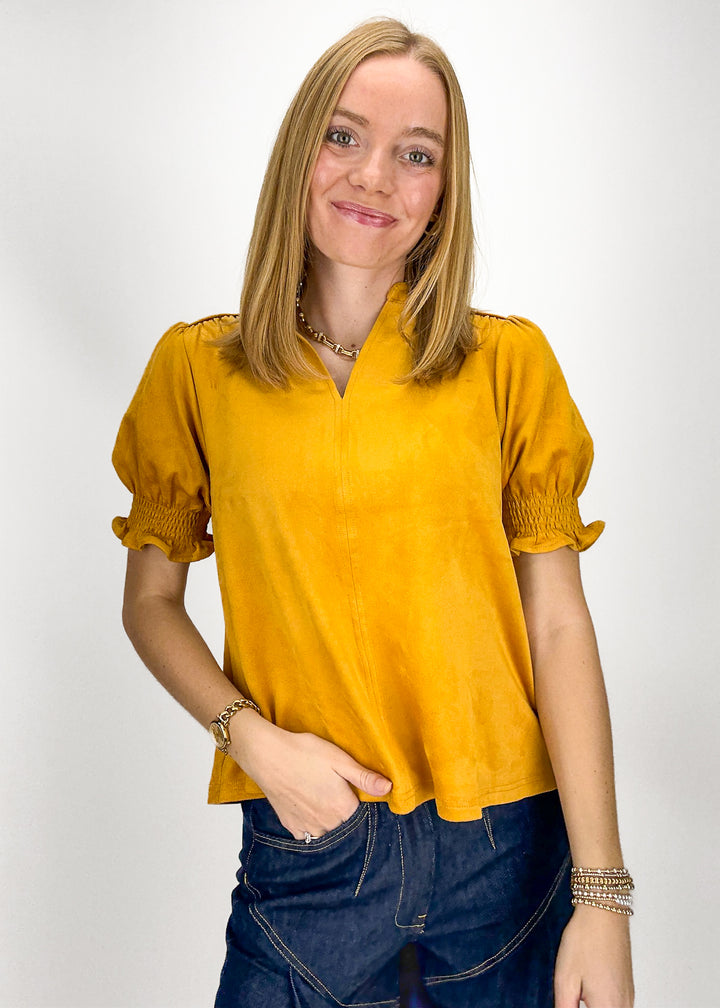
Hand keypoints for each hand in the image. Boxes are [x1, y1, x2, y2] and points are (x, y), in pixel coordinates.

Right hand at [230, 714, 391, 839]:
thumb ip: (364, 777)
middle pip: (345, 823)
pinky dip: (311, 825)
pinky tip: (307, 807)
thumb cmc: (304, 752)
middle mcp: (327, 824)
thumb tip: (390, 788)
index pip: (361, 813)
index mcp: (343, 808)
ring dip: (328, 820)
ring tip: (319, 795)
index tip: (351, 787)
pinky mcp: (290, 826)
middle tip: (332, 786)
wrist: (266, 756)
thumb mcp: (339, 759)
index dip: (358, 799)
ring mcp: (307, 827)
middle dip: (343, 810)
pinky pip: (307, 834)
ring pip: (327, 830)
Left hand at [554, 904, 633, 1006]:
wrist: (604, 911)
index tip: (569, 1002)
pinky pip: (617, 1005)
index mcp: (608, 1007)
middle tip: (572, 995)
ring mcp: (629, 996)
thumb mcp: (565, 979)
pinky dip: (602, 1002)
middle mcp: (624, 1005)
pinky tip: (588, 988)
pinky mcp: (628, 987)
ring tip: (578, 990)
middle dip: (585, 1007)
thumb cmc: (585, 939)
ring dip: (594, 1005)